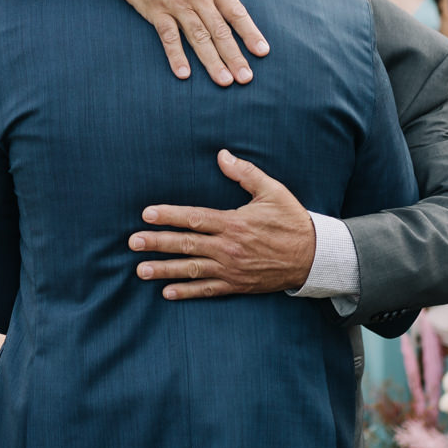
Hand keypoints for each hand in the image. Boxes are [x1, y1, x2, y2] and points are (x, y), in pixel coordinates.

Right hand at [113, 0, 269, 85]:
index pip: (236, 12)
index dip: (250, 33)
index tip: (262, 52)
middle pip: (219, 31)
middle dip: (234, 56)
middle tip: (246, 78)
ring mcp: (176, 5)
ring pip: (198, 37)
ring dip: (211, 60)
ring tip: (224, 81)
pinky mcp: (156, 12)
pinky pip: (168, 37)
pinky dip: (176, 55)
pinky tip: (184, 73)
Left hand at [131, 150, 314, 298]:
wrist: (314, 256)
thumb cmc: (291, 220)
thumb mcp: (272, 190)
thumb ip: (245, 173)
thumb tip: (222, 155)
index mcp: (234, 223)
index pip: (194, 218)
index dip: (168, 216)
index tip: (147, 214)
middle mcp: (229, 247)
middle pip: (186, 245)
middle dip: (157, 243)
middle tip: (133, 242)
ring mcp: (231, 269)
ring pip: (192, 270)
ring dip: (165, 270)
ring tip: (141, 270)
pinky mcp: (237, 285)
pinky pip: (208, 290)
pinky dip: (187, 292)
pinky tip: (168, 293)